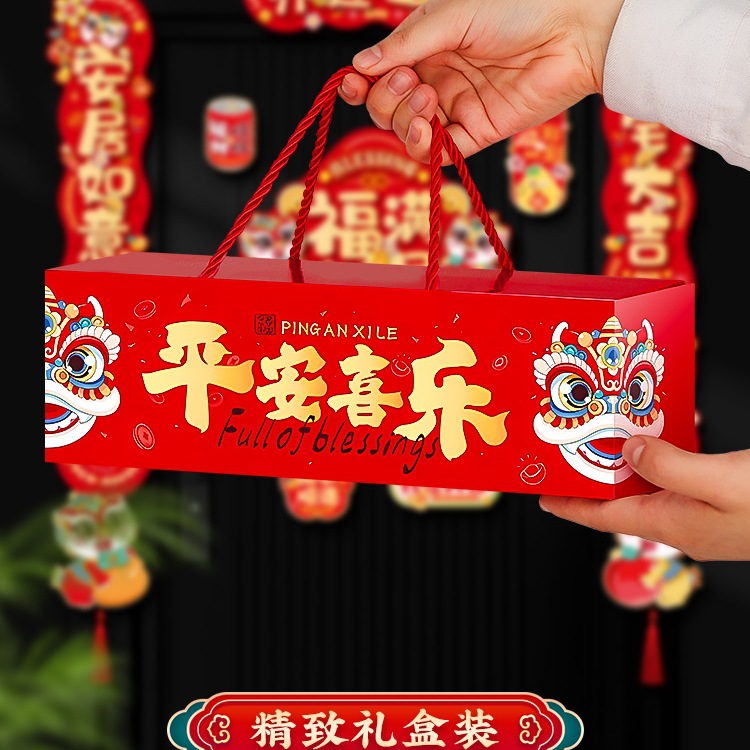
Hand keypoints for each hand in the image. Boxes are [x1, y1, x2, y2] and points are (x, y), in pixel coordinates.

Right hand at [338, 0, 624, 162]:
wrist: (573, 29)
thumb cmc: (517, 6)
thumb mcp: (452, 15)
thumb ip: (406, 44)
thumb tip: (359, 65)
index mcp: (427, 48)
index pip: (380, 75)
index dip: (361, 83)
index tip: (353, 82)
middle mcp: (437, 79)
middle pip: (388, 108)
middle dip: (386, 99)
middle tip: (409, 79)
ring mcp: (456, 108)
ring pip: (408, 132)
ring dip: (404, 120)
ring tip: (426, 98)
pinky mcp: (478, 132)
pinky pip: (440, 153)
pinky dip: (425, 147)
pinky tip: (427, 129)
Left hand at [539, 436, 749, 561]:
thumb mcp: (720, 480)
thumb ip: (668, 466)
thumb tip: (628, 450)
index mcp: (675, 525)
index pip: (606, 519)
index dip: (571, 506)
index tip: (542, 497)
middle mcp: (684, 522)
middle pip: (623, 501)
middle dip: (594, 478)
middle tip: (567, 453)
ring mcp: (703, 512)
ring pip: (649, 486)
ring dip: (625, 464)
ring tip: (600, 439)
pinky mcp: (721, 498)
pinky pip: (675, 478)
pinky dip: (658, 459)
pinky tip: (652, 438)